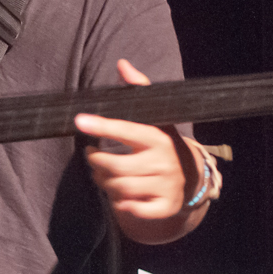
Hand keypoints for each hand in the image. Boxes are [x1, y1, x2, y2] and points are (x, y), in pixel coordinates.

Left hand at [75, 59, 207, 244]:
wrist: (193, 178)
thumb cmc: (163, 144)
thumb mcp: (156, 118)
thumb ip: (139, 91)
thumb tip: (122, 64)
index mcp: (158, 138)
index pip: (126, 129)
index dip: (101, 126)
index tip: (79, 120)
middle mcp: (163, 162)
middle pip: (115, 166)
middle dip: (96, 162)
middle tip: (91, 157)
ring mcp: (164, 186)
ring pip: (118, 188)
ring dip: (103, 182)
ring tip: (101, 174)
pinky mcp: (163, 207)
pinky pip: (131, 209)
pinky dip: (119, 203)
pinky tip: (119, 193)